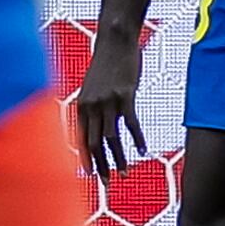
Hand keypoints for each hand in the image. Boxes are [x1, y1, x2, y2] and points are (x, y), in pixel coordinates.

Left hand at [77, 30, 146, 178]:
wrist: (114, 41)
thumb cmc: (104, 66)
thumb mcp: (91, 88)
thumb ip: (92, 109)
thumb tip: (96, 129)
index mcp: (81, 106)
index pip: (80, 140)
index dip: (86, 159)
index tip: (91, 176)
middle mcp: (91, 106)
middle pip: (94, 144)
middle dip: (100, 166)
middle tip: (106, 184)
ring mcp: (108, 101)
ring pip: (111, 138)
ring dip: (118, 159)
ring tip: (124, 174)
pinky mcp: (125, 95)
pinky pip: (131, 123)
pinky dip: (138, 139)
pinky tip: (143, 151)